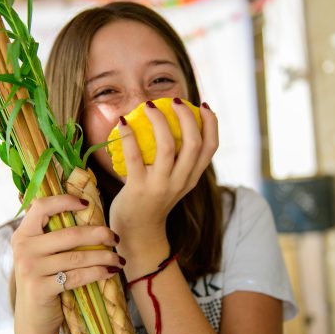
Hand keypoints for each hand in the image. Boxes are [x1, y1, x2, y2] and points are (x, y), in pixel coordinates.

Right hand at [11, 194, 124, 333]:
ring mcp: (30, 269)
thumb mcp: (42, 253)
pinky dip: (98, 273)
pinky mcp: (40, 289)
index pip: (41, 206)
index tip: (87, 204)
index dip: (65, 201)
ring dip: (105, 257)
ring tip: (119, 260)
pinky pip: (77, 276)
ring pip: (78, 256)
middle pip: (71, 234)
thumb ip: (55, 234)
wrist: (33, 318)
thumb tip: (88, 211)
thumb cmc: (45, 278)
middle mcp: (24, 248)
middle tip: (116, 239)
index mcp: (24, 234)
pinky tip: (110, 272)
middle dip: (100, 235)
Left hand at [109, 99, 217, 263]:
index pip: (211, 148)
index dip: (212, 124)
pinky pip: (134, 157)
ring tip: (150, 106)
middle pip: (194, 144)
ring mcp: (161, 186)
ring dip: (159, 121)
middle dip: (188, 116)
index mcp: (192, 178)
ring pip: (167, 147)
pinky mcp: (138, 189)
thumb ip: (178, 162)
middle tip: (175, 100)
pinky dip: (129, 136)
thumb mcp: (173, 183)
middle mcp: (181, 182)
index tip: (204, 105)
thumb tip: (173, 128)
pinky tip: (123, 122)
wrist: (138, 233)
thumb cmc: (153, 201)